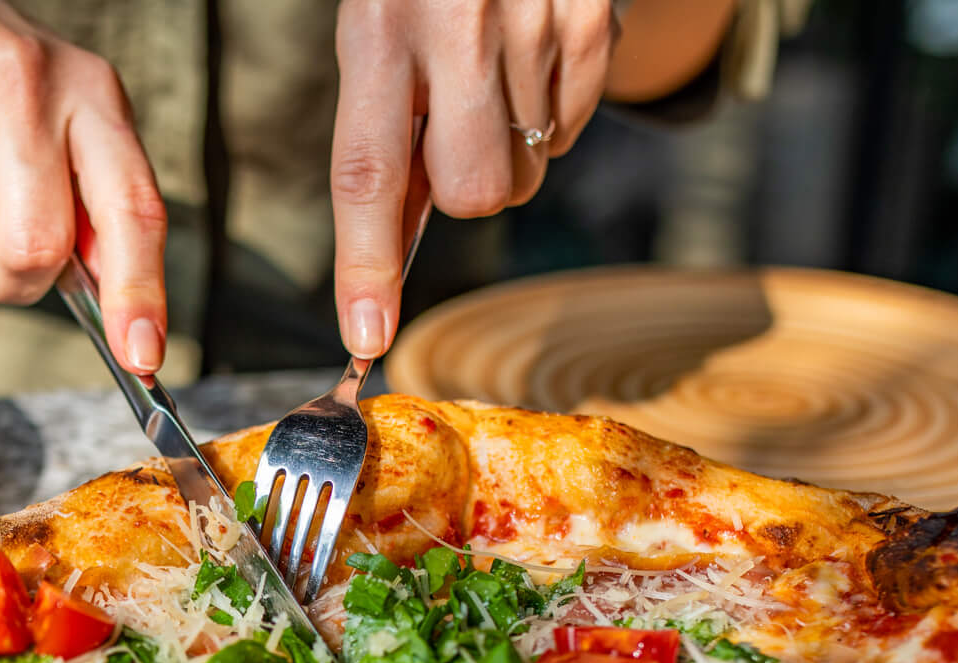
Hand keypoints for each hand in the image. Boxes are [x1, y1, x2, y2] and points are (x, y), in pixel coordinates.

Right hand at [0, 0, 168, 371]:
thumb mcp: (65, 125)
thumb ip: (96, 208)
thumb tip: (125, 319)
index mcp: (93, 94)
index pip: (131, 206)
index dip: (138, 290)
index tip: (140, 355)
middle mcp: (29, 81)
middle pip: (33, 247)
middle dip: (17, 276)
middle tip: (3, 239)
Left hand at [331, 0, 617, 357]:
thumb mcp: (377, 23)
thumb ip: (383, 123)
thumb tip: (392, 238)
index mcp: (381, 26)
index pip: (368, 173)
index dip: (366, 265)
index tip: (364, 336)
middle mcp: (458, 28)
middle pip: (472, 193)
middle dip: (461, 188)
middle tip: (451, 133)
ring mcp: (536, 24)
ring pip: (526, 168)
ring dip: (506, 147)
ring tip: (489, 74)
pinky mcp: (592, 20)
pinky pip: (572, 127)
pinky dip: (550, 116)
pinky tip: (528, 62)